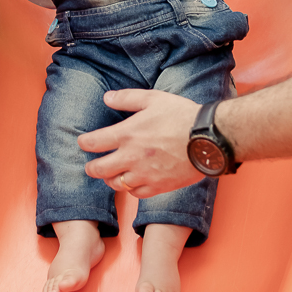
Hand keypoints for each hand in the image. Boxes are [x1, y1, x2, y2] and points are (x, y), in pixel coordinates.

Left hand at [79, 89, 204, 197]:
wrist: (207, 138)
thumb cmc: (182, 115)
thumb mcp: (153, 98)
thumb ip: (127, 98)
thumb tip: (107, 98)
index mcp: (127, 134)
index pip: (94, 143)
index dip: (84, 143)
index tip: (83, 143)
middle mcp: (131, 157)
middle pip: (99, 169)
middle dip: (91, 168)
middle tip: (91, 166)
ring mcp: (144, 174)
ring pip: (115, 184)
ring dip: (110, 179)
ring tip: (112, 174)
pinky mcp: (158, 186)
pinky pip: (136, 193)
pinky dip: (131, 188)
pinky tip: (133, 181)